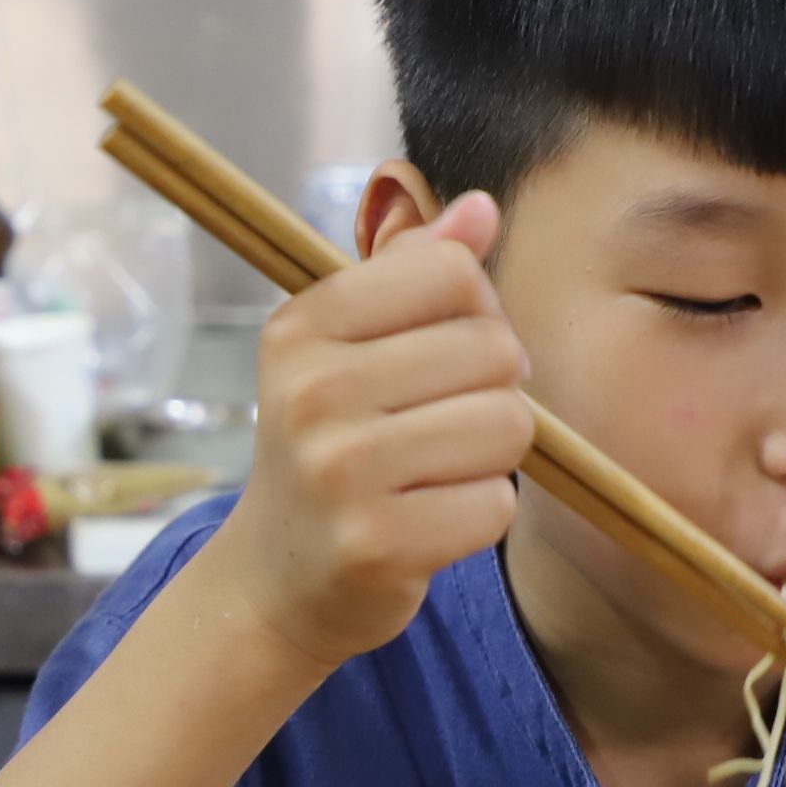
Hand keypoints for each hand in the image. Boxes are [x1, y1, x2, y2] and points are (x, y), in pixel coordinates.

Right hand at [202, 191, 532, 668]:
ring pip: (507, 425)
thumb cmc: (330, 448)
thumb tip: (481, 208)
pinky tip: (429, 520)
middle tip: (437, 424)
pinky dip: (480, 514)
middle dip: (491, 388)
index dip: (475, 310)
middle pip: (493, 348)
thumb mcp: (348, 348)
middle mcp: (311, 391)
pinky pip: (496, 504)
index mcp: (301, 326)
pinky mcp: (377, 543)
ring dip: (492, 455)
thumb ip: (416, 272)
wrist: (277, 578)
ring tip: (435, 472)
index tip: (442, 354)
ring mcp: (340, 471)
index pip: (450, 271)